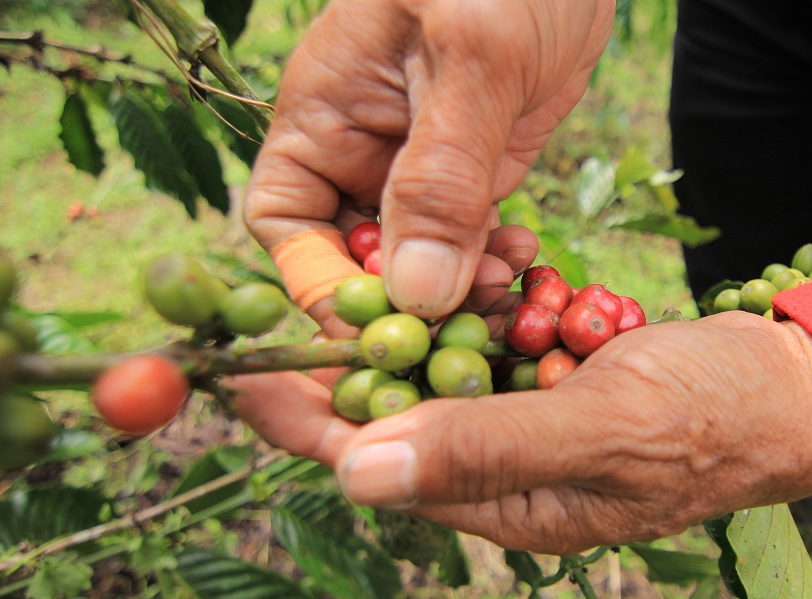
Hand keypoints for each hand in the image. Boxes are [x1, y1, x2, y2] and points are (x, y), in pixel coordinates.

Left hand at [229, 313, 811, 554]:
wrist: (796, 381)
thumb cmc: (717, 419)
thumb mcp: (602, 433)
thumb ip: (484, 449)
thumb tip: (355, 473)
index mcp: (504, 505)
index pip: (378, 466)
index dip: (309, 419)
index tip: (248, 371)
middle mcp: (501, 465)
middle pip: (397, 408)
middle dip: (370, 347)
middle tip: (335, 285)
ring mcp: (524, 412)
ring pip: (442, 360)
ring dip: (442, 312)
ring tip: (457, 273)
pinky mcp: (548, 371)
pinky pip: (494, 333)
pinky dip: (496, 299)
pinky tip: (517, 270)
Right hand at [244, 0, 615, 326]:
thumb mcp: (472, 57)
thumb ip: (440, 177)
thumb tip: (413, 294)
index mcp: (324, 113)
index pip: (285, 222)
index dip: (318, 284)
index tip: (375, 328)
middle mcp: (363, 149)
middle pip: (353, 256)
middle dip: (400, 301)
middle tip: (458, 327)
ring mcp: (422, 165)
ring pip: (418, 260)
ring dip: (455, 291)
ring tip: (504, 289)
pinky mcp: (477, 170)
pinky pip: (470, 241)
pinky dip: (491, 263)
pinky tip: (525, 260)